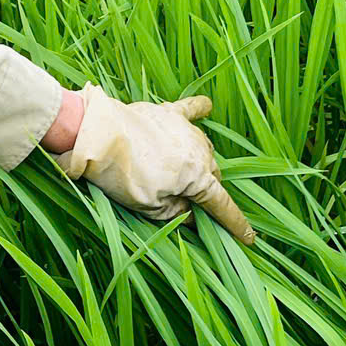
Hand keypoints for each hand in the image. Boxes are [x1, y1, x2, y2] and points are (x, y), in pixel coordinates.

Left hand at [54, 90, 255, 244]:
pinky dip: (199, 109)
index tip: (249, 238)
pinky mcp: (166, 113)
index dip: (235, 223)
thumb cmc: (121, 176)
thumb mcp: (149, 208)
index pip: (222, 205)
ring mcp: (183, 129)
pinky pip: (190, 109)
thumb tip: (194, 216)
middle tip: (192, 205)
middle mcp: (198, 150)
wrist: (96, 136)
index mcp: (197, 176)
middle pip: (212, 175)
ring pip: (203, 148)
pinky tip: (207, 106)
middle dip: (207, 191)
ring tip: (183, 174)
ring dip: (199, 162)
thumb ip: (177, 214)